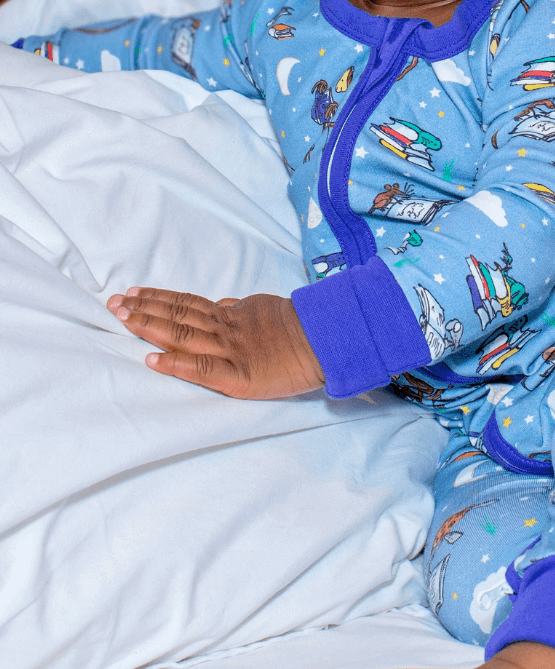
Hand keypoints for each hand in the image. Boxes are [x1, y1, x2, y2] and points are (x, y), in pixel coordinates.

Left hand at [106, 287, 324, 398]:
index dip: (158, 298)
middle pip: (177, 314)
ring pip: (183, 335)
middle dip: (142, 309)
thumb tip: (223, 304)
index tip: (133, 293)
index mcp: (231, 315)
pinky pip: (202, 368)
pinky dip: (176, 364)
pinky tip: (153, 360)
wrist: (327, 339)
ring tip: (123, 319)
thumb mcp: (265, 308)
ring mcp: (230, 350)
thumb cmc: (300, 328)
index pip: (187, 303)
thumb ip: (240, 308)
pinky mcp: (238, 375)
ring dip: (149, 327)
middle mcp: (225, 329)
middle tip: (113, 302)